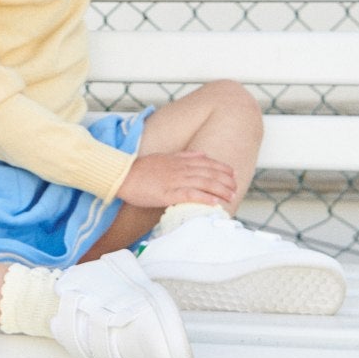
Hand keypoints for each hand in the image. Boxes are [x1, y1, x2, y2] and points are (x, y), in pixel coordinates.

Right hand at [121, 150, 236, 209]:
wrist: (122, 175)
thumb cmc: (141, 169)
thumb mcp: (165, 157)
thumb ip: (184, 155)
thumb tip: (201, 154)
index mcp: (179, 160)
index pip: (207, 162)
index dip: (222, 168)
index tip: (233, 173)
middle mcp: (180, 168)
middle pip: (209, 173)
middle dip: (225, 180)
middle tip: (236, 188)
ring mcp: (175, 180)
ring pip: (204, 183)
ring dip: (220, 190)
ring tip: (231, 196)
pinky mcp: (168, 193)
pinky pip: (190, 195)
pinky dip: (205, 198)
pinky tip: (215, 203)